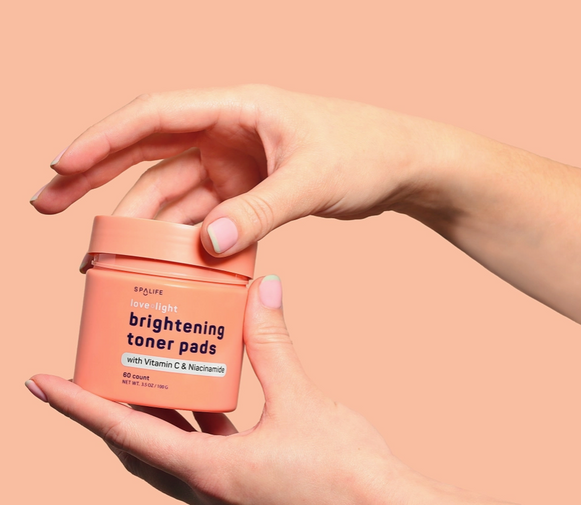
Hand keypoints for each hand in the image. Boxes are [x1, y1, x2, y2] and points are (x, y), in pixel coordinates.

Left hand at [26, 276, 511, 504]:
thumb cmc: (346, 475)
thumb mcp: (302, 401)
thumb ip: (273, 344)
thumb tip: (263, 291)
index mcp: (209, 474)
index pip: (124, 434)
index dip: (77, 406)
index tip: (40, 382)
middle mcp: (206, 490)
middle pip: (137, 444)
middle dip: (110, 406)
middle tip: (99, 364)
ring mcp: (224, 492)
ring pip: (167, 449)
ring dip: (152, 412)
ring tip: (145, 370)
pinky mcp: (244, 484)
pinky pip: (201, 449)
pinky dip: (192, 418)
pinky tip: (204, 389)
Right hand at [30, 85, 437, 255]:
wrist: (400, 164)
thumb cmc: (366, 152)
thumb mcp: (314, 179)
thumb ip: (263, 210)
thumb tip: (209, 245)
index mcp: (237, 107)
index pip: (154, 115)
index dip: (102, 139)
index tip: (61, 165)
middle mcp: (227, 131)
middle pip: (146, 151)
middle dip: (96, 177)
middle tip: (48, 204)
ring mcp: (236, 163)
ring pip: (172, 190)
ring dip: (137, 218)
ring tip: (99, 253)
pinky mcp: (249, 190)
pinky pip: (203, 214)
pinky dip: (181, 236)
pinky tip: (158, 260)